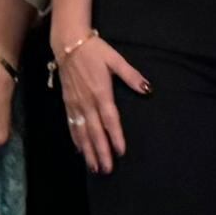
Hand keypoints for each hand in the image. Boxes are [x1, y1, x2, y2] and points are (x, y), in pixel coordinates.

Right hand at [54, 31, 146, 177]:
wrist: (68, 44)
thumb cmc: (95, 51)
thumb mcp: (116, 60)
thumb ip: (131, 76)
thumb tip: (148, 89)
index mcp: (101, 92)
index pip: (110, 120)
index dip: (115, 137)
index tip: (120, 152)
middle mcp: (87, 102)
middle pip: (95, 132)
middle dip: (101, 152)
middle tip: (107, 170)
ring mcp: (75, 104)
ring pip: (82, 132)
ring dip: (88, 151)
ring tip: (94, 167)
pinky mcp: (67, 103)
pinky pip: (71, 125)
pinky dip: (76, 139)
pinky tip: (80, 150)